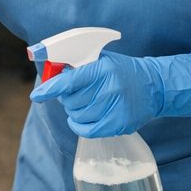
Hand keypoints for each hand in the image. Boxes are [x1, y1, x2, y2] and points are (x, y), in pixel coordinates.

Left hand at [30, 51, 190, 137]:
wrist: (154, 87)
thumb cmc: (123, 71)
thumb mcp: (102, 61)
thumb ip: (80, 67)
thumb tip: (53, 78)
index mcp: (103, 70)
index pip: (70, 81)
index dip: (51, 89)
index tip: (37, 96)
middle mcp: (109, 89)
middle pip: (71, 101)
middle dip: (67, 98)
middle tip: (75, 93)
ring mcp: (115, 108)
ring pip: (77, 116)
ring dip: (74, 111)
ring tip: (84, 103)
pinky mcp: (118, 124)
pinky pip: (87, 130)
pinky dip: (78, 125)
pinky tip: (79, 119)